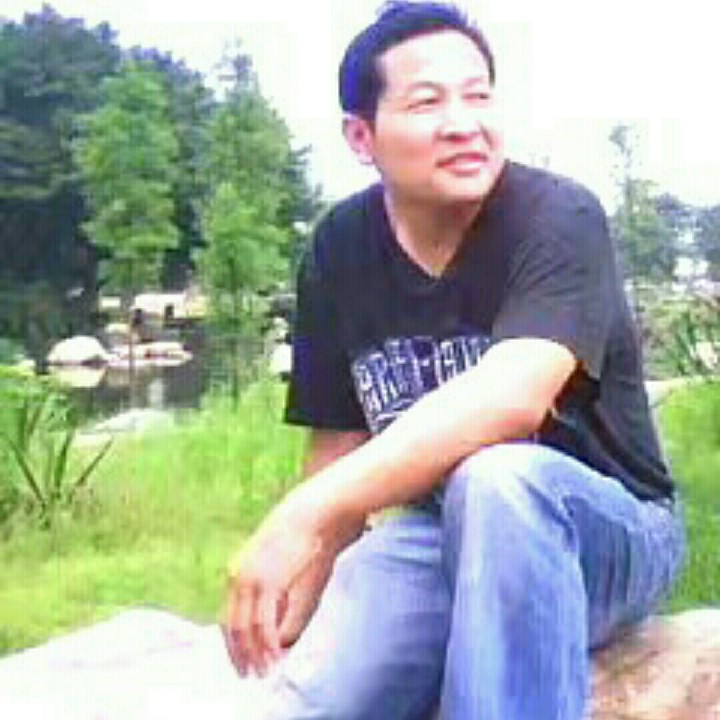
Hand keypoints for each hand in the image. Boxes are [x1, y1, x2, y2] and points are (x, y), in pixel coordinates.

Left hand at [223, 494, 332, 676]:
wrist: (310, 513)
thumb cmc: (301, 535)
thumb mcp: (281, 564)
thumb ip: (274, 591)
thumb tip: (276, 619)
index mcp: (237, 570)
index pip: (228, 615)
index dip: (233, 641)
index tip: (240, 658)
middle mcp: (238, 576)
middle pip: (232, 625)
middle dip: (239, 653)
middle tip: (247, 673)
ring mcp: (251, 580)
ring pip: (246, 628)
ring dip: (255, 653)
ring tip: (263, 671)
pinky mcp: (268, 583)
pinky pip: (263, 623)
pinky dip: (267, 643)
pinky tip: (275, 655)